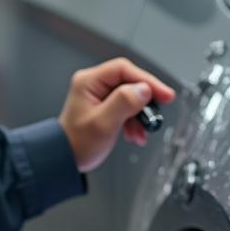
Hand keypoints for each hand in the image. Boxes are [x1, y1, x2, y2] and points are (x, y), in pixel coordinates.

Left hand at [58, 58, 174, 172]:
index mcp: (89, 82)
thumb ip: (123, 103)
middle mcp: (94, 85)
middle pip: (129, 82)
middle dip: (144, 101)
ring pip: (131, 96)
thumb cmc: (76, 143)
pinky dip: (134, 121)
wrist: (65, 160)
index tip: (164, 94)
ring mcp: (100, 95)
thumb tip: (143, 89)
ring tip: (141, 132)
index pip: (124, 70)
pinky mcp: (105, 107)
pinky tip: (135, 134)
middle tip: (154, 115)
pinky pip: (127, 107)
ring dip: (140, 115)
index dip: (147, 80)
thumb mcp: (103, 124)